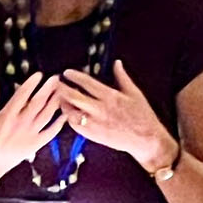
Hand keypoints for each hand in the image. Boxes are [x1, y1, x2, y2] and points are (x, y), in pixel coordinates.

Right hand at [0, 73, 65, 188]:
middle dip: (48, 88)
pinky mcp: (34, 145)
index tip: (38, 75)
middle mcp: (21, 123)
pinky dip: (59, 124)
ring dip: (55, 102)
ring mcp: (30, 135)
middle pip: (38, 102)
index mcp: (7, 115)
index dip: (32, 83)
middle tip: (56, 79)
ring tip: (61, 92)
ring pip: (47, 115)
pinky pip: (50, 133)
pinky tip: (64, 115)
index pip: (23, 94)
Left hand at [56, 61, 177, 171]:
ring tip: (60, 99)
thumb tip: (117, 63)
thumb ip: (122, 77)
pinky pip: (76, 126)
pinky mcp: (94, 135)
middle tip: (56, 84)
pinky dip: (69, 119)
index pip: (87, 83)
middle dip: (62, 89)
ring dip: (64, 104)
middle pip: (75, 96)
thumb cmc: (142, 116)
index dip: (74, 76)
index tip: (67, 73)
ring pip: (72, 112)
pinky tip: (69, 114)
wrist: (146, 138)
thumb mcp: (134, 93)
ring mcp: (96, 123)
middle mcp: (101, 109)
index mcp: (110, 96)